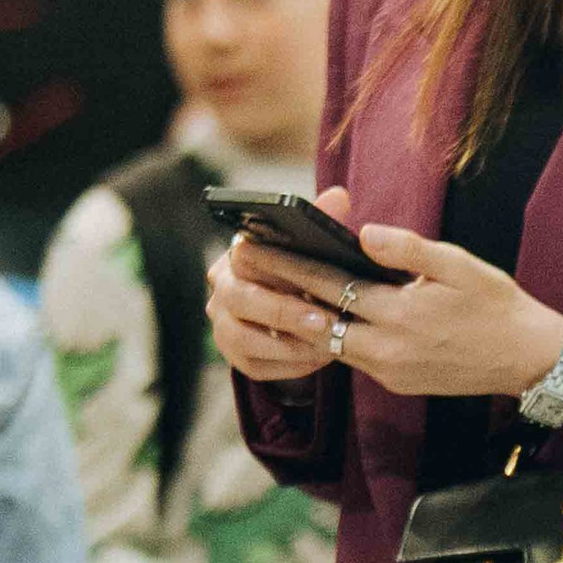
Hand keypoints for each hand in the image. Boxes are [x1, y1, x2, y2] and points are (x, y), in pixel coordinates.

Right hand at [208, 184, 358, 382]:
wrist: (299, 317)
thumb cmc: (306, 274)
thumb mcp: (315, 249)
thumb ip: (323, 221)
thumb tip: (340, 196)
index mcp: (237, 256)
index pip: (244, 258)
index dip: (275, 269)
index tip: (307, 278)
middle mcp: (222, 289)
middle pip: (241, 300)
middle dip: (283, 312)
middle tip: (323, 321)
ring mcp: (224, 325)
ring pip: (242, 338)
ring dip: (286, 344)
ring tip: (326, 345)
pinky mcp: (236, 358)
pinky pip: (256, 366)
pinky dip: (289, 366)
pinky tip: (319, 359)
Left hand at [214, 192, 562, 408]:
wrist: (529, 360)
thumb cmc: (497, 305)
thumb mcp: (460, 266)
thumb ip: (408, 249)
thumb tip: (363, 233)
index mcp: (401, 315)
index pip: (329, 286)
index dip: (289, 265)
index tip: (254, 247)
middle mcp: (388, 350)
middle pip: (316, 322)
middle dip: (278, 297)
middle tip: (242, 275)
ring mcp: (389, 372)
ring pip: (329, 344)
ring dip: (302, 321)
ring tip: (273, 294)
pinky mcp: (395, 383)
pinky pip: (352, 358)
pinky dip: (332, 337)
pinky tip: (319, 318)